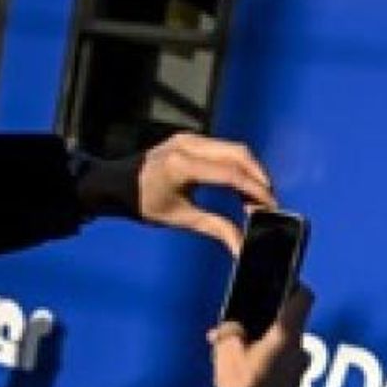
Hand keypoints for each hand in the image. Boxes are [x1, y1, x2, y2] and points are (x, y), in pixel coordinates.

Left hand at [138, 132, 276, 255]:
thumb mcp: (181, 219)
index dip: (255, 190)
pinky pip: (223, 148)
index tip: (270, 207)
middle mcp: (188, 145)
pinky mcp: (190, 139)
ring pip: (234, 149)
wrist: (116, 184)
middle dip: (259, 178)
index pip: (231, 174)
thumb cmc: (145, 203)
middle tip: (268, 203)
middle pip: (239, 154)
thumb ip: (217, 229)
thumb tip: (241, 248)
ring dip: (251, 170)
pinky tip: (241, 185)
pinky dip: (238, 165)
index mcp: (182, 165)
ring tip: (256, 197)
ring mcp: (189, 138)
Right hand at [210, 285, 312, 386]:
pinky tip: (239, 371)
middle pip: (286, 322)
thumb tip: (231, 327)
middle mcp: (300, 350)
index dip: (293, 284)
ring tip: (230, 353)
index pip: (303, 296)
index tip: (279, 280)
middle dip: (261, 321)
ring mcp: (299, 370)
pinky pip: (279, 363)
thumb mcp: (226, 354)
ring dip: (259, 344)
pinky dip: (263, 361)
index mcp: (288, 334)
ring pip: (280, 345)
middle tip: (237, 325)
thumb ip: (229, 332)